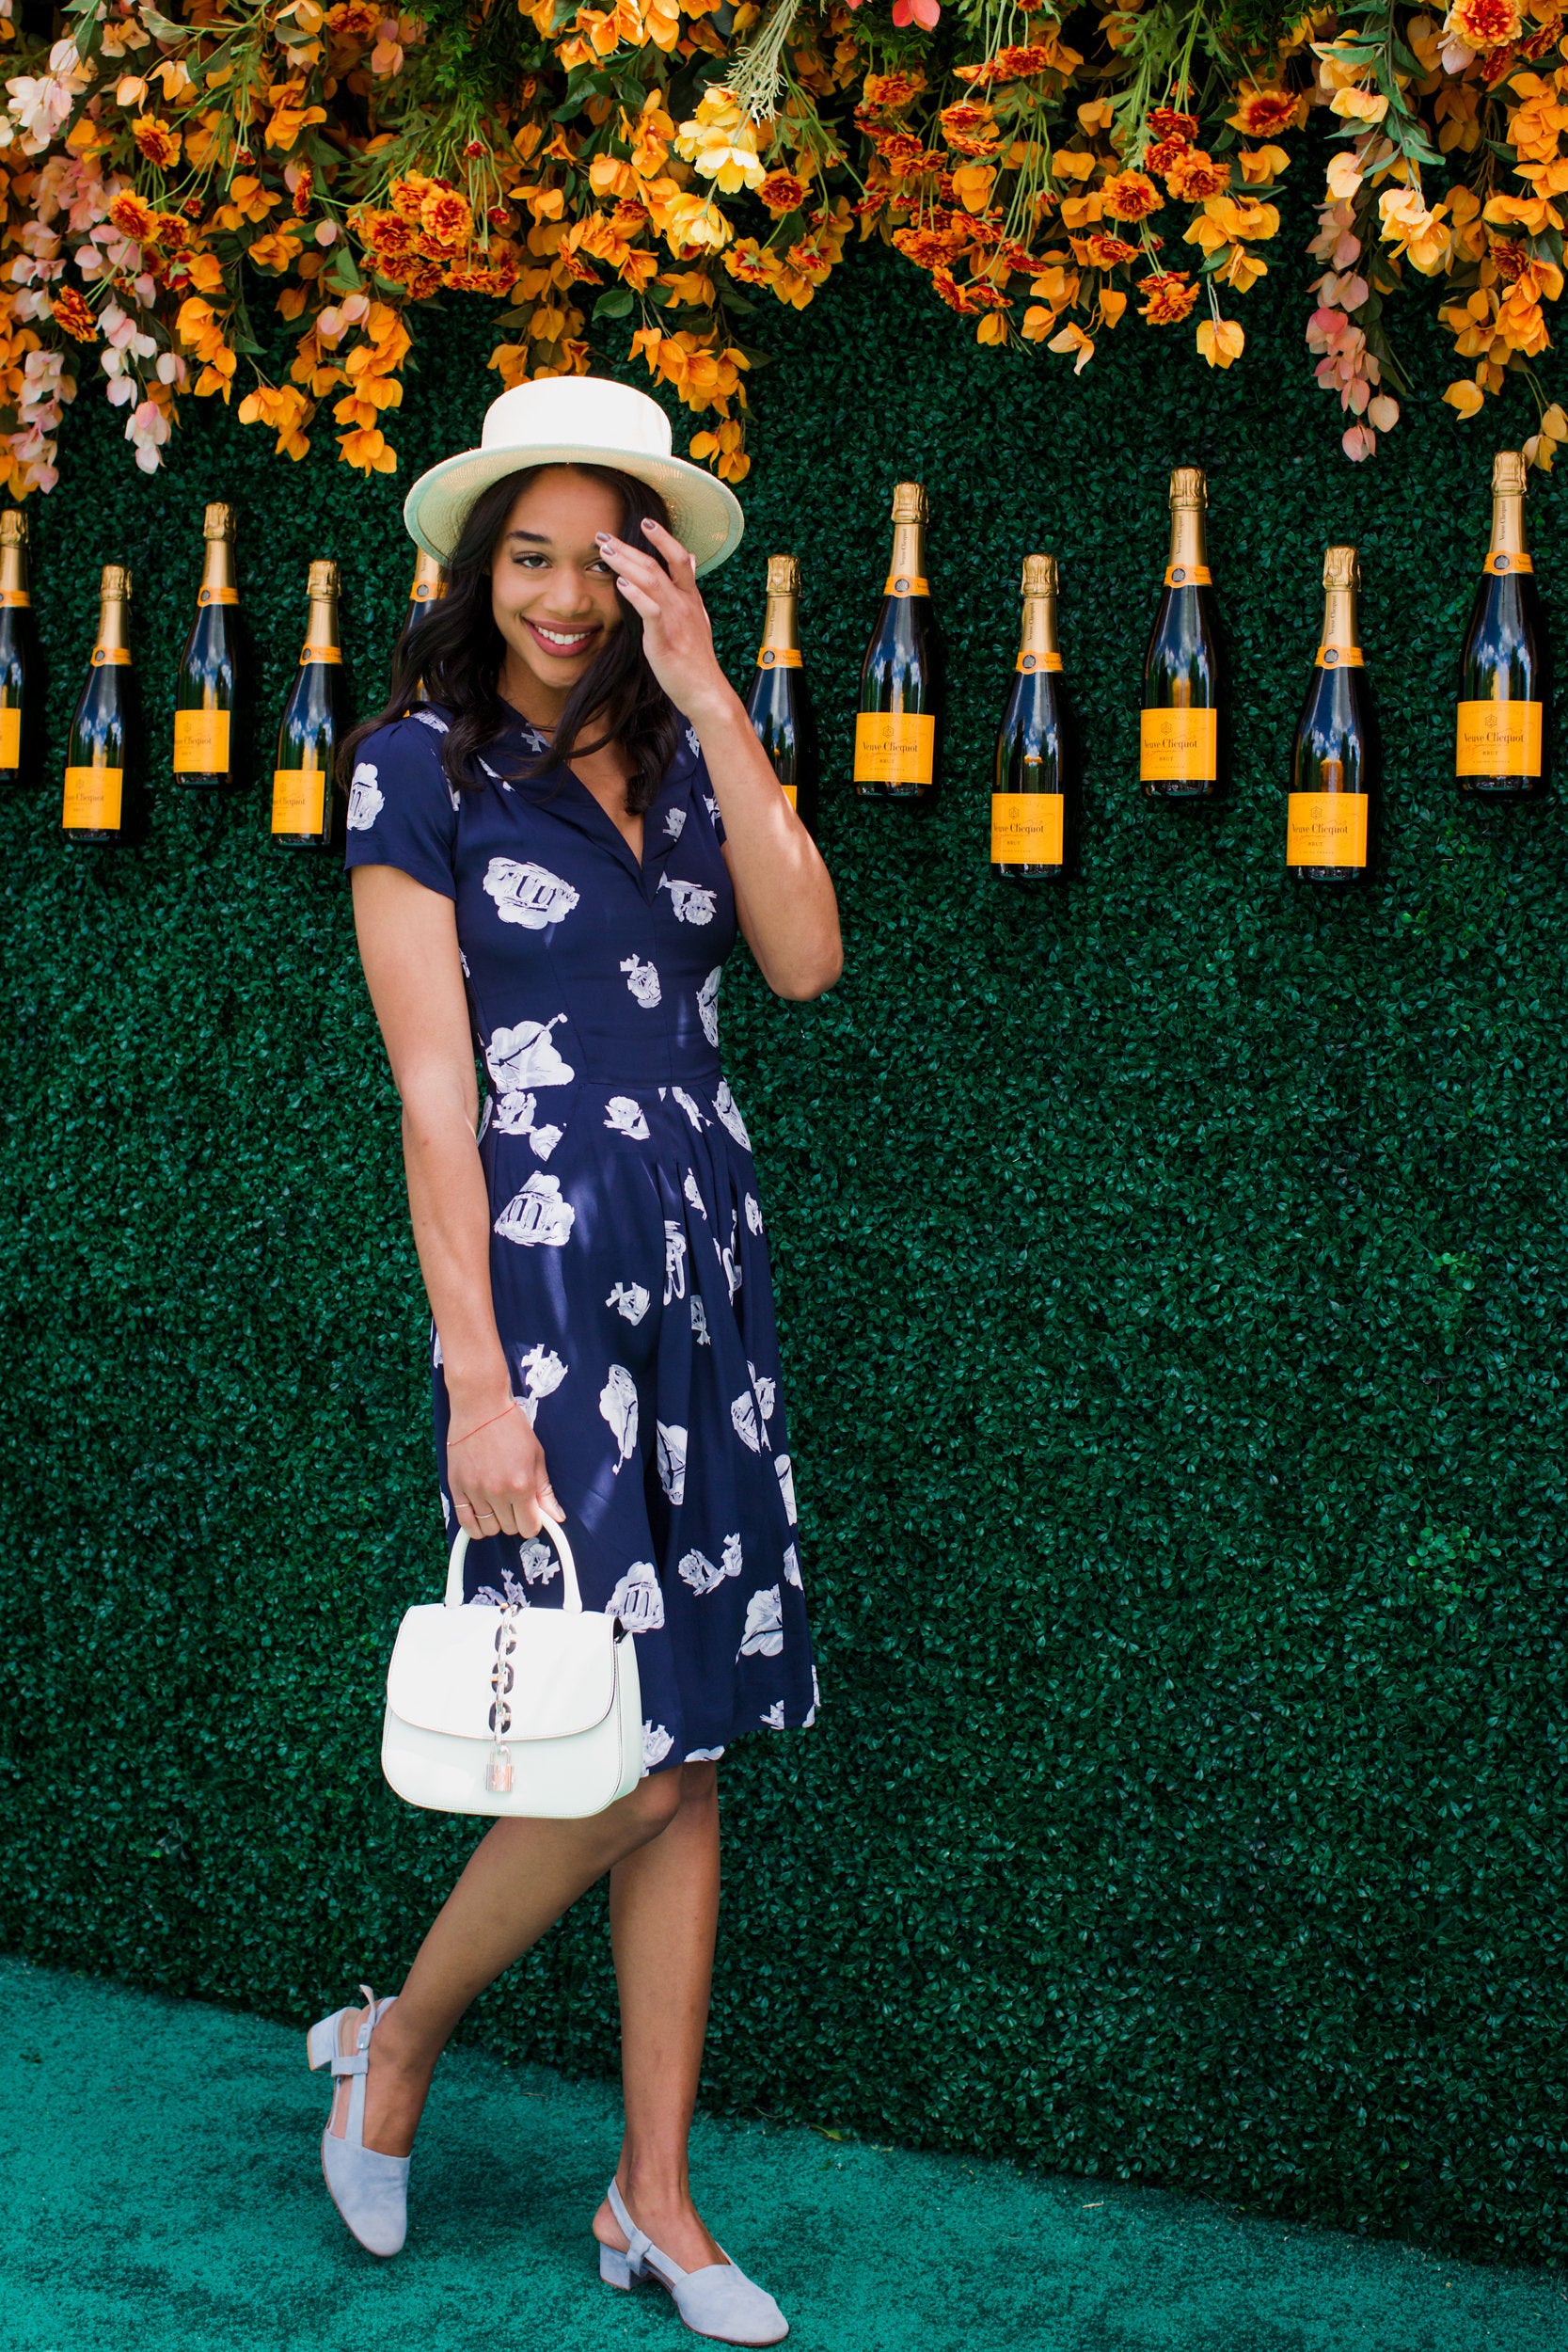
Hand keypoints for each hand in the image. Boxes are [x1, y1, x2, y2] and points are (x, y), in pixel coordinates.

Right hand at [447, 1398, 563, 1540]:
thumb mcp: (536, 1457)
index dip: (533, 1522)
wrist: (480, 1406)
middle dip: (515, 1519)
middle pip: (509, 1529)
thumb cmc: (511, 1427)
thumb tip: (557, 1517)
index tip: (532, 1514)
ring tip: (497, 1503)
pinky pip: (465, 1523)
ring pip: (488, 1529)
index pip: (529, 1527)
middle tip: (515, 1501)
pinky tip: (481, 1516)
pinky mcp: (456, 1488)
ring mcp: (474, 1491)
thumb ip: (545, 1491)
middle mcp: (497, 1492)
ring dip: (496, 1521)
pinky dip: (475, 1526)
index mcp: (521, 1485)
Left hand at [596, 518, 733, 722]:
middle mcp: (684, 603)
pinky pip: (651, 609)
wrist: (705, 689)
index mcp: (690, 598)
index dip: (663, 538)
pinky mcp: (665, 637)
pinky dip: (635, 594)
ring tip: (604, 551)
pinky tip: (621, 583)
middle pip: (656, 564)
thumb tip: (691, 560)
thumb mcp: (698, 618)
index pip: (679, 558)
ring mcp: (675, 618)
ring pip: (650, 580)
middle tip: (603, 535)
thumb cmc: (695, 658)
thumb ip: (689, 589)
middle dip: (627, 547)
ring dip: (625, 562)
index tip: (645, 522)